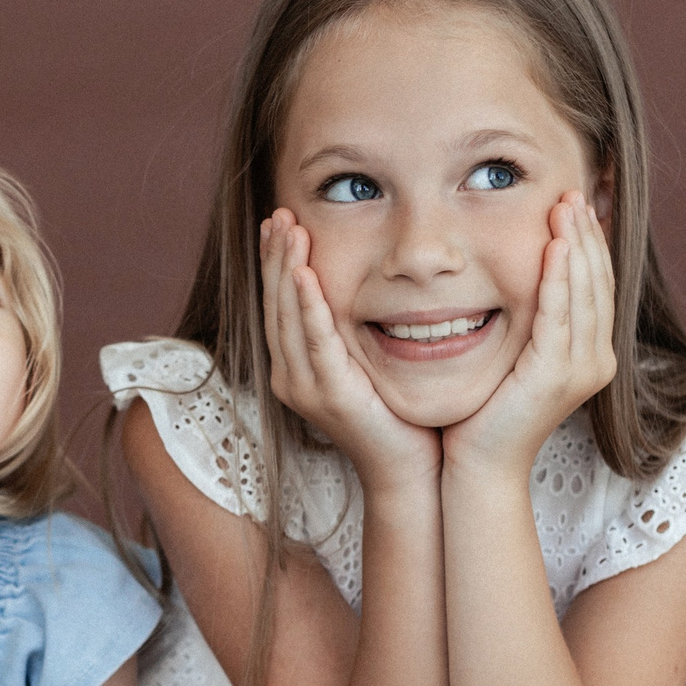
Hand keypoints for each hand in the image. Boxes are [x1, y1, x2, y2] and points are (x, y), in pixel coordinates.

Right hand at [261, 210, 439, 493]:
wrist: (410, 472)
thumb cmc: (399, 418)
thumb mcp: (370, 364)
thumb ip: (357, 331)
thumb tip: (368, 287)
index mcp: (297, 368)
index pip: (280, 304)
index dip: (277, 262)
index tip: (281, 222)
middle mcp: (291, 377)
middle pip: (275, 304)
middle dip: (276, 255)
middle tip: (279, 213)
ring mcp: (305, 388)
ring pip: (288, 316)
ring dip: (286, 268)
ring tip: (287, 228)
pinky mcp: (329, 394)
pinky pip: (315, 341)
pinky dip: (307, 305)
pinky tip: (304, 273)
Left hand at [442, 193, 616, 478]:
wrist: (478, 466)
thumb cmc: (485, 414)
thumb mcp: (513, 357)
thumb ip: (527, 322)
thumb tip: (518, 280)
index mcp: (590, 355)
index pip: (596, 287)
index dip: (590, 244)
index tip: (575, 204)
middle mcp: (595, 361)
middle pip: (598, 282)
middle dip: (587, 234)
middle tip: (573, 192)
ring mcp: (580, 369)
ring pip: (584, 292)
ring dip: (576, 244)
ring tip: (565, 205)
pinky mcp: (555, 374)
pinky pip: (560, 314)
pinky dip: (558, 277)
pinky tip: (554, 246)